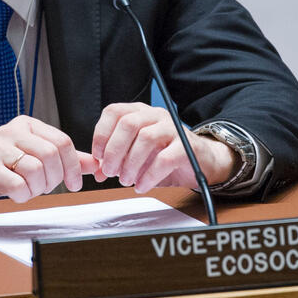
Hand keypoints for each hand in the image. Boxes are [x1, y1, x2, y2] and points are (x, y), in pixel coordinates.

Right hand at [0, 115, 99, 211]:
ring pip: (36, 170)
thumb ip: (62, 159)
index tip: (73, 183)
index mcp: (25, 125)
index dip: (73, 166)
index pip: (62, 141)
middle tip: (44, 187)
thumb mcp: (31, 155)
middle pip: (51, 155)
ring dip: (36, 188)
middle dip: (54, 179)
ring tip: (26, 189)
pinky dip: (22, 195)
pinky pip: (17, 185)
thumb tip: (93, 165)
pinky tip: (15, 193)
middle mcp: (11, 131)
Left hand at [91, 103, 236, 192]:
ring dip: (131, 163)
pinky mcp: (186, 146)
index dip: (102, 134)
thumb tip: (96, 172)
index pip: (114, 112)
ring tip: (126, 180)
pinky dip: (149, 175)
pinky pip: (164, 158)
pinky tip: (142, 186)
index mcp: (139, 112)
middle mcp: (155, 115)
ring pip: (146, 139)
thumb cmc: (165, 156)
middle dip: (115, 151)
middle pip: (128, 124)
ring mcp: (172, 129)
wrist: (201, 162)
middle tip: (110, 172)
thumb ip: (116, 161)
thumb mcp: (136, 156)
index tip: (98, 156)